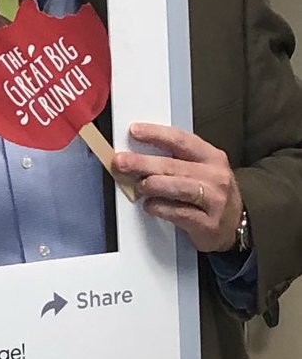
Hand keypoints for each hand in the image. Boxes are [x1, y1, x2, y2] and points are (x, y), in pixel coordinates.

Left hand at [113, 123, 243, 252]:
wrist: (237, 227)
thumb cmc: (212, 193)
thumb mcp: (203, 169)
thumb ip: (177, 159)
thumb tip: (139, 150)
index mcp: (212, 157)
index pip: (181, 140)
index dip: (156, 134)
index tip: (134, 131)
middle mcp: (215, 177)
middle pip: (172, 165)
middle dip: (142, 162)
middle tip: (121, 161)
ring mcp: (213, 200)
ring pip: (175, 187)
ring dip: (150, 185)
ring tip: (138, 186)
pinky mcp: (207, 223)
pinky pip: (177, 212)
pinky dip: (158, 207)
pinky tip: (150, 205)